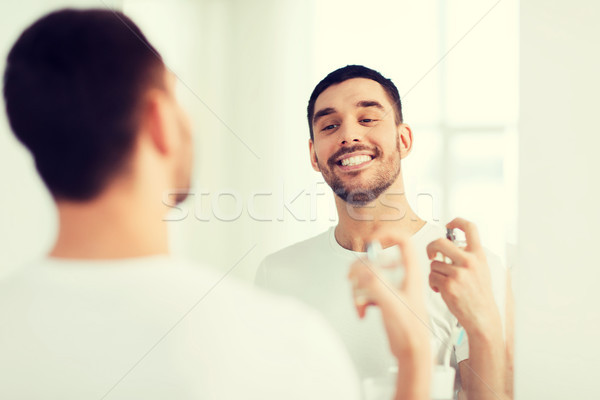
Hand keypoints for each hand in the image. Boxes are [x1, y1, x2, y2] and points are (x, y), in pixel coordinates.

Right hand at [348, 232, 429, 359]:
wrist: (411, 352)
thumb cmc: (411, 332)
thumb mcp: (393, 305)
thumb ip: (376, 285)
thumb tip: (362, 271)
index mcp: (410, 272)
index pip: (403, 241)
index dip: (387, 234)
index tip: (371, 239)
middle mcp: (401, 277)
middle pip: (375, 260)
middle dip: (360, 269)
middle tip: (353, 278)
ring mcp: (392, 288)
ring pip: (367, 276)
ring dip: (358, 288)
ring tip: (359, 302)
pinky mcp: (384, 298)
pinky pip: (366, 290)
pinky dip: (359, 299)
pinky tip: (362, 310)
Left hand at [426, 218, 500, 334]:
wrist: (482, 317)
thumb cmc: (479, 294)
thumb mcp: (481, 269)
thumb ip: (468, 255)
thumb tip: (449, 243)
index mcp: (478, 255)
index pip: (470, 228)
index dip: (457, 221)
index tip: (449, 224)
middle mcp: (469, 262)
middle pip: (440, 242)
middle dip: (431, 247)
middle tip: (431, 255)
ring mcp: (459, 274)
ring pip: (433, 264)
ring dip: (434, 272)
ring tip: (444, 282)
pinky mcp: (449, 286)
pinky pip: (431, 277)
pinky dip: (433, 283)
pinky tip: (441, 290)